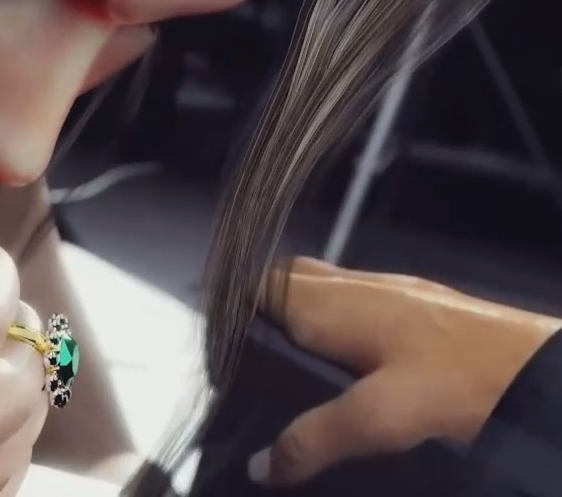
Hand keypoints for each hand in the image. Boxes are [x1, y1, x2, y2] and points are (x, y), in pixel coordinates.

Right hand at [249, 256, 561, 486]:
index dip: (231, 313)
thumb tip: (263, 465)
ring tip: (299, 378)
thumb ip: (314, 440)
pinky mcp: (425, 309)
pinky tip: (358, 376)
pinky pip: (361, 306)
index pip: (258, 286)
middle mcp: (358, 287)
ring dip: (304, 323)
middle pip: (287, 283)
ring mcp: (395, 293)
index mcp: (333, 303)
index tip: (220, 355)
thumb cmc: (468, 379)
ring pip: (326, 293)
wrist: (546, 370)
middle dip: (264, 316)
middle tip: (254, 368)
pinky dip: (341, 331)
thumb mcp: (380, 419)